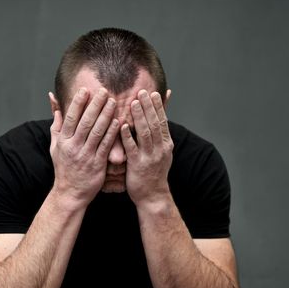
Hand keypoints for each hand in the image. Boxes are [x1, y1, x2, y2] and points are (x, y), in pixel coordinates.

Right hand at [50, 88, 119, 207]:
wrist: (70, 193)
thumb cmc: (64, 167)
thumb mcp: (55, 146)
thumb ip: (56, 124)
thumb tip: (54, 103)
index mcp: (63, 141)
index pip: (70, 118)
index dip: (78, 103)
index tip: (85, 90)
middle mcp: (74, 147)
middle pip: (85, 122)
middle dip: (95, 105)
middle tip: (103, 90)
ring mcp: (86, 155)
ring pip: (97, 132)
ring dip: (106, 115)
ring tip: (113, 101)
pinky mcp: (97, 164)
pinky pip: (106, 145)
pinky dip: (112, 133)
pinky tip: (118, 121)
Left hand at [120, 90, 173, 206]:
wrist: (153, 195)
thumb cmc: (154, 170)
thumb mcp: (162, 150)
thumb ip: (160, 132)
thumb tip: (163, 118)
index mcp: (166, 143)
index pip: (163, 121)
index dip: (158, 106)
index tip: (152, 92)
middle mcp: (160, 148)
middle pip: (155, 124)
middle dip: (148, 107)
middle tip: (141, 92)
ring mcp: (150, 157)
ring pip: (145, 133)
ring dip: (139, 117)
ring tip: (133, 103)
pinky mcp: (138, 165)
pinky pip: (132, 149)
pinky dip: (128, 137)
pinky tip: (122, 126)